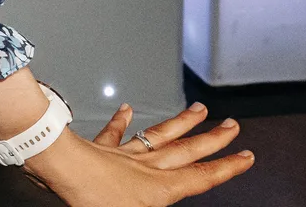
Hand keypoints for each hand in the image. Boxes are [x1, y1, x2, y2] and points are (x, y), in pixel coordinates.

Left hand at [24, 100, 252, 205]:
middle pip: (186, 151)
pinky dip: (121, 121)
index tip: (246, 155)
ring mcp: (124, 155)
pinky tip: (125, 108)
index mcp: (158, 188)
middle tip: (231, 125)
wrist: (59, 168)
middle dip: (212, 140)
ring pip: (159, 136)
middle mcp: (146, 167)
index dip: (226, 167)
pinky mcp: (101, 149)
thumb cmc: (90, 198)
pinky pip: (114, 133)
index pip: (201, 178)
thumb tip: (163, 203)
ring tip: (199, 108)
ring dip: (181, 123)